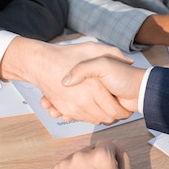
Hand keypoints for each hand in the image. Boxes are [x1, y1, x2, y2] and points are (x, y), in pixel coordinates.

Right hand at [0, 38, 132, 124]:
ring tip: (104, 107)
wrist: (38, 62)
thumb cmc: (66, 54)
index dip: (123, 110)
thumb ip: (113, 52)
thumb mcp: (93, 48)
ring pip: (94, 120)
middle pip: (106, 118)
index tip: (124, 105)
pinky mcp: (65, 109)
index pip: (115, 110)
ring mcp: (73, 106)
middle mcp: (84, 99)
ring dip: (101, 117)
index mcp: (94, 86)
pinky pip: (80, 119)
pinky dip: (87, 116)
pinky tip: (89, 106)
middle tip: (117, 108)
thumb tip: (129, 60)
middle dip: (114, 116)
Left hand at [48, 140, 133, 168]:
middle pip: (90, 150)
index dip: (109, 155)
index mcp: (101, 155)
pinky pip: (65, 167)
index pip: (106, 144)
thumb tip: (116, 147)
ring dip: (81, 166)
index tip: (108, 166)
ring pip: (77, 158)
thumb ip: (124, 158)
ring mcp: (66, 163)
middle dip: (94, 160)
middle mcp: (82, 155)